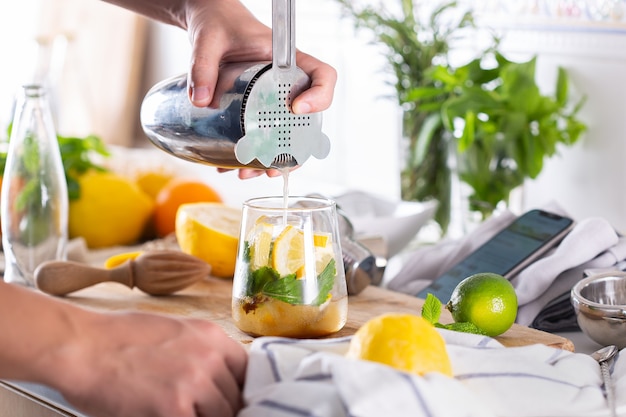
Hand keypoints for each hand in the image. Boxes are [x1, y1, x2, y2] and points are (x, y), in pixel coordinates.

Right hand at [61, 312, 246, 416]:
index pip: (247, 373)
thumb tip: (218, 380)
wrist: (81, 346)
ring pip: (221, 415)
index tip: (229, 402)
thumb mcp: (174, 332)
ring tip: (179, 411)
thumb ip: (203, 353)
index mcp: (212, 337)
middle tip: (198, 410)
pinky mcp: (174, 409)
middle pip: (234, 399)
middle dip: (221, 410)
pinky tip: (166, 415)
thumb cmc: (118, 339)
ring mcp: (195, 383)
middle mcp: (209, 358)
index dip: (238, 391)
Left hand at [184, 0, 335, 178]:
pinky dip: (252, 154)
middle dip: (292, 150)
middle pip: (308, 119)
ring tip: (246, 173)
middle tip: (269, 166)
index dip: (320, 95)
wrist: (210, 25)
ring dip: (271, 161)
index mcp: (288, 58)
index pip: (324, 76)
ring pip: (286, 136)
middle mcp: (288, 82)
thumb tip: (199, 100)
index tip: (297, 108)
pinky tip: (231, 164)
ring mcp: (275, 99)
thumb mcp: (209, 40)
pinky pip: (264, 135)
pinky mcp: (258, 109)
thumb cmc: (218, 24)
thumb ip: (202, 65)